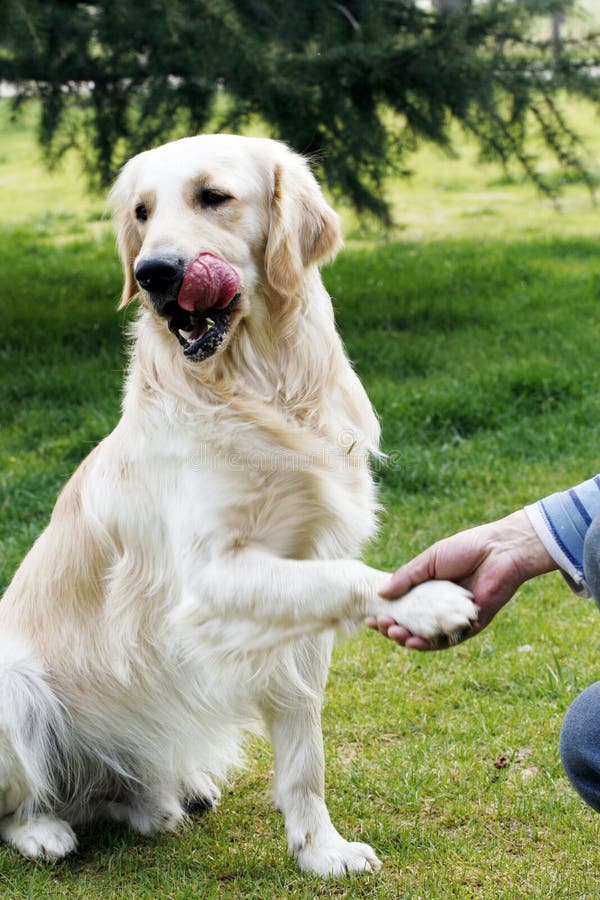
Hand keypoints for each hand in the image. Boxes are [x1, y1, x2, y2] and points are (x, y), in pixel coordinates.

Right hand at [367, 510, 556, 649]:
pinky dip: (429, 644)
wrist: (500, 551)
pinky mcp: (471, 627)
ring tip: (394, 633)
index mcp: (429, 590)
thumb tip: (380, 594)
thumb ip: (405, 577)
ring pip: (427, 637)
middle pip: (412, 625)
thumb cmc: (466, 549)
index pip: (404, 608)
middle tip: (381, 625)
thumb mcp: (429, 561)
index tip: (371, 616)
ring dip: (407, 639)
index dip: (386, 614)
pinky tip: (413, 641)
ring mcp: (454, 619)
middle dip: (393, 629)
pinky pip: (447, 642)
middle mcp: (441, 607)